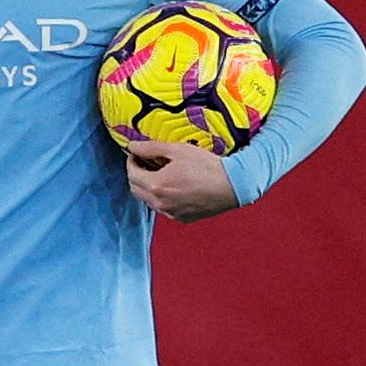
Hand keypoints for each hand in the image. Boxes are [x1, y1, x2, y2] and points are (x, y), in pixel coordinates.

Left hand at [125, 140, 241, 221]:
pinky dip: (161, 197)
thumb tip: (132, 147)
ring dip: (147, 187)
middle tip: (145, 162)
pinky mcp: (182, 218)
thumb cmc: (207, 166)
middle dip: (136, 175)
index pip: (131, 174)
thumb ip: (151, 148)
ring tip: (159, 173)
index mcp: (156, 186)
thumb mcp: (177, 150)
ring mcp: (172, 213)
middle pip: (135, 189)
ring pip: (148, 200)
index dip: (132, 161)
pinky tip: (172, 186)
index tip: (137, 153)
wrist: (233, 185)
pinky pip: (163, 208)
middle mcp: (161, 203)